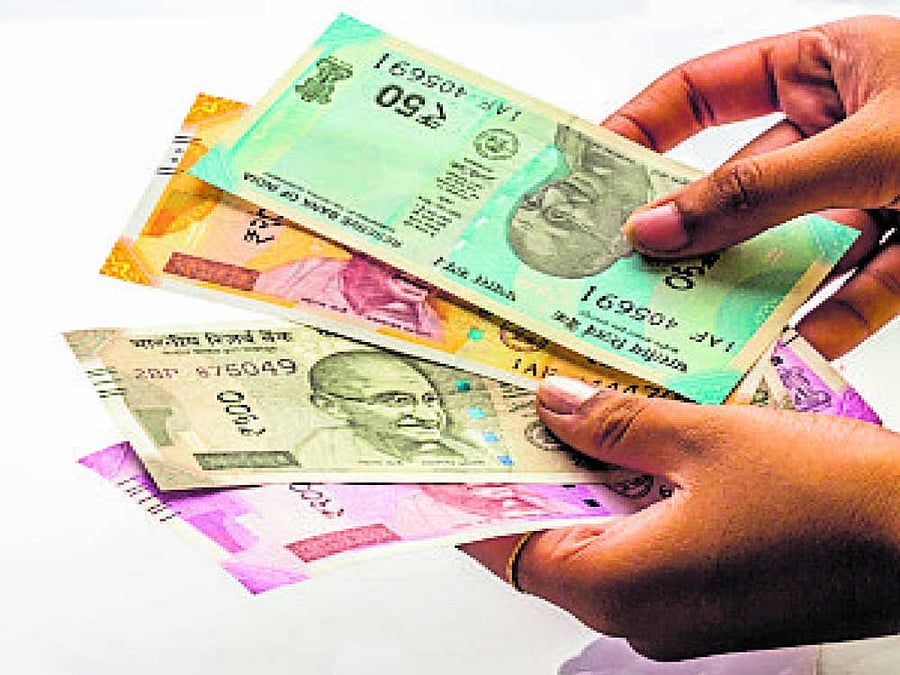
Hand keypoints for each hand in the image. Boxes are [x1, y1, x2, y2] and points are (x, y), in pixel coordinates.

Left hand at [462, 376, 899, 659]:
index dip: (475, 500)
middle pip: (551, 541)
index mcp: (621, 586)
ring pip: (600, 542)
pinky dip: (629, 500)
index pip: (510, 547)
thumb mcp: (705, 439)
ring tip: (570, 414)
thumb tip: (554, 404)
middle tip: (513, 411)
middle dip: (532, 475)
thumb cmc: (831, 502)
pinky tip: (637, 446)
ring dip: (585, 482)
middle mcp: (642, 616)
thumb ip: (616, 422)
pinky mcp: (710, 600)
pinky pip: (644, 549)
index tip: (451, 457)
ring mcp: (678, 616)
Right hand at [604, 16, 898, 358]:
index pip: (704, 92)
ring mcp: (873, 194)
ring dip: (743, 290)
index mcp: (825, 69)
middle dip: (684, 232)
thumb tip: (656, 229)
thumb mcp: (869, 144)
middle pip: (735, 188)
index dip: (641, 128)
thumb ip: (759, 191)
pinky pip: (850, 295)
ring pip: (787, 249)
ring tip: (686, 327)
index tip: (589, 172)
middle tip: (624, 269)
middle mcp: (838, 133)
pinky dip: (819, 328)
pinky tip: (780, 352)